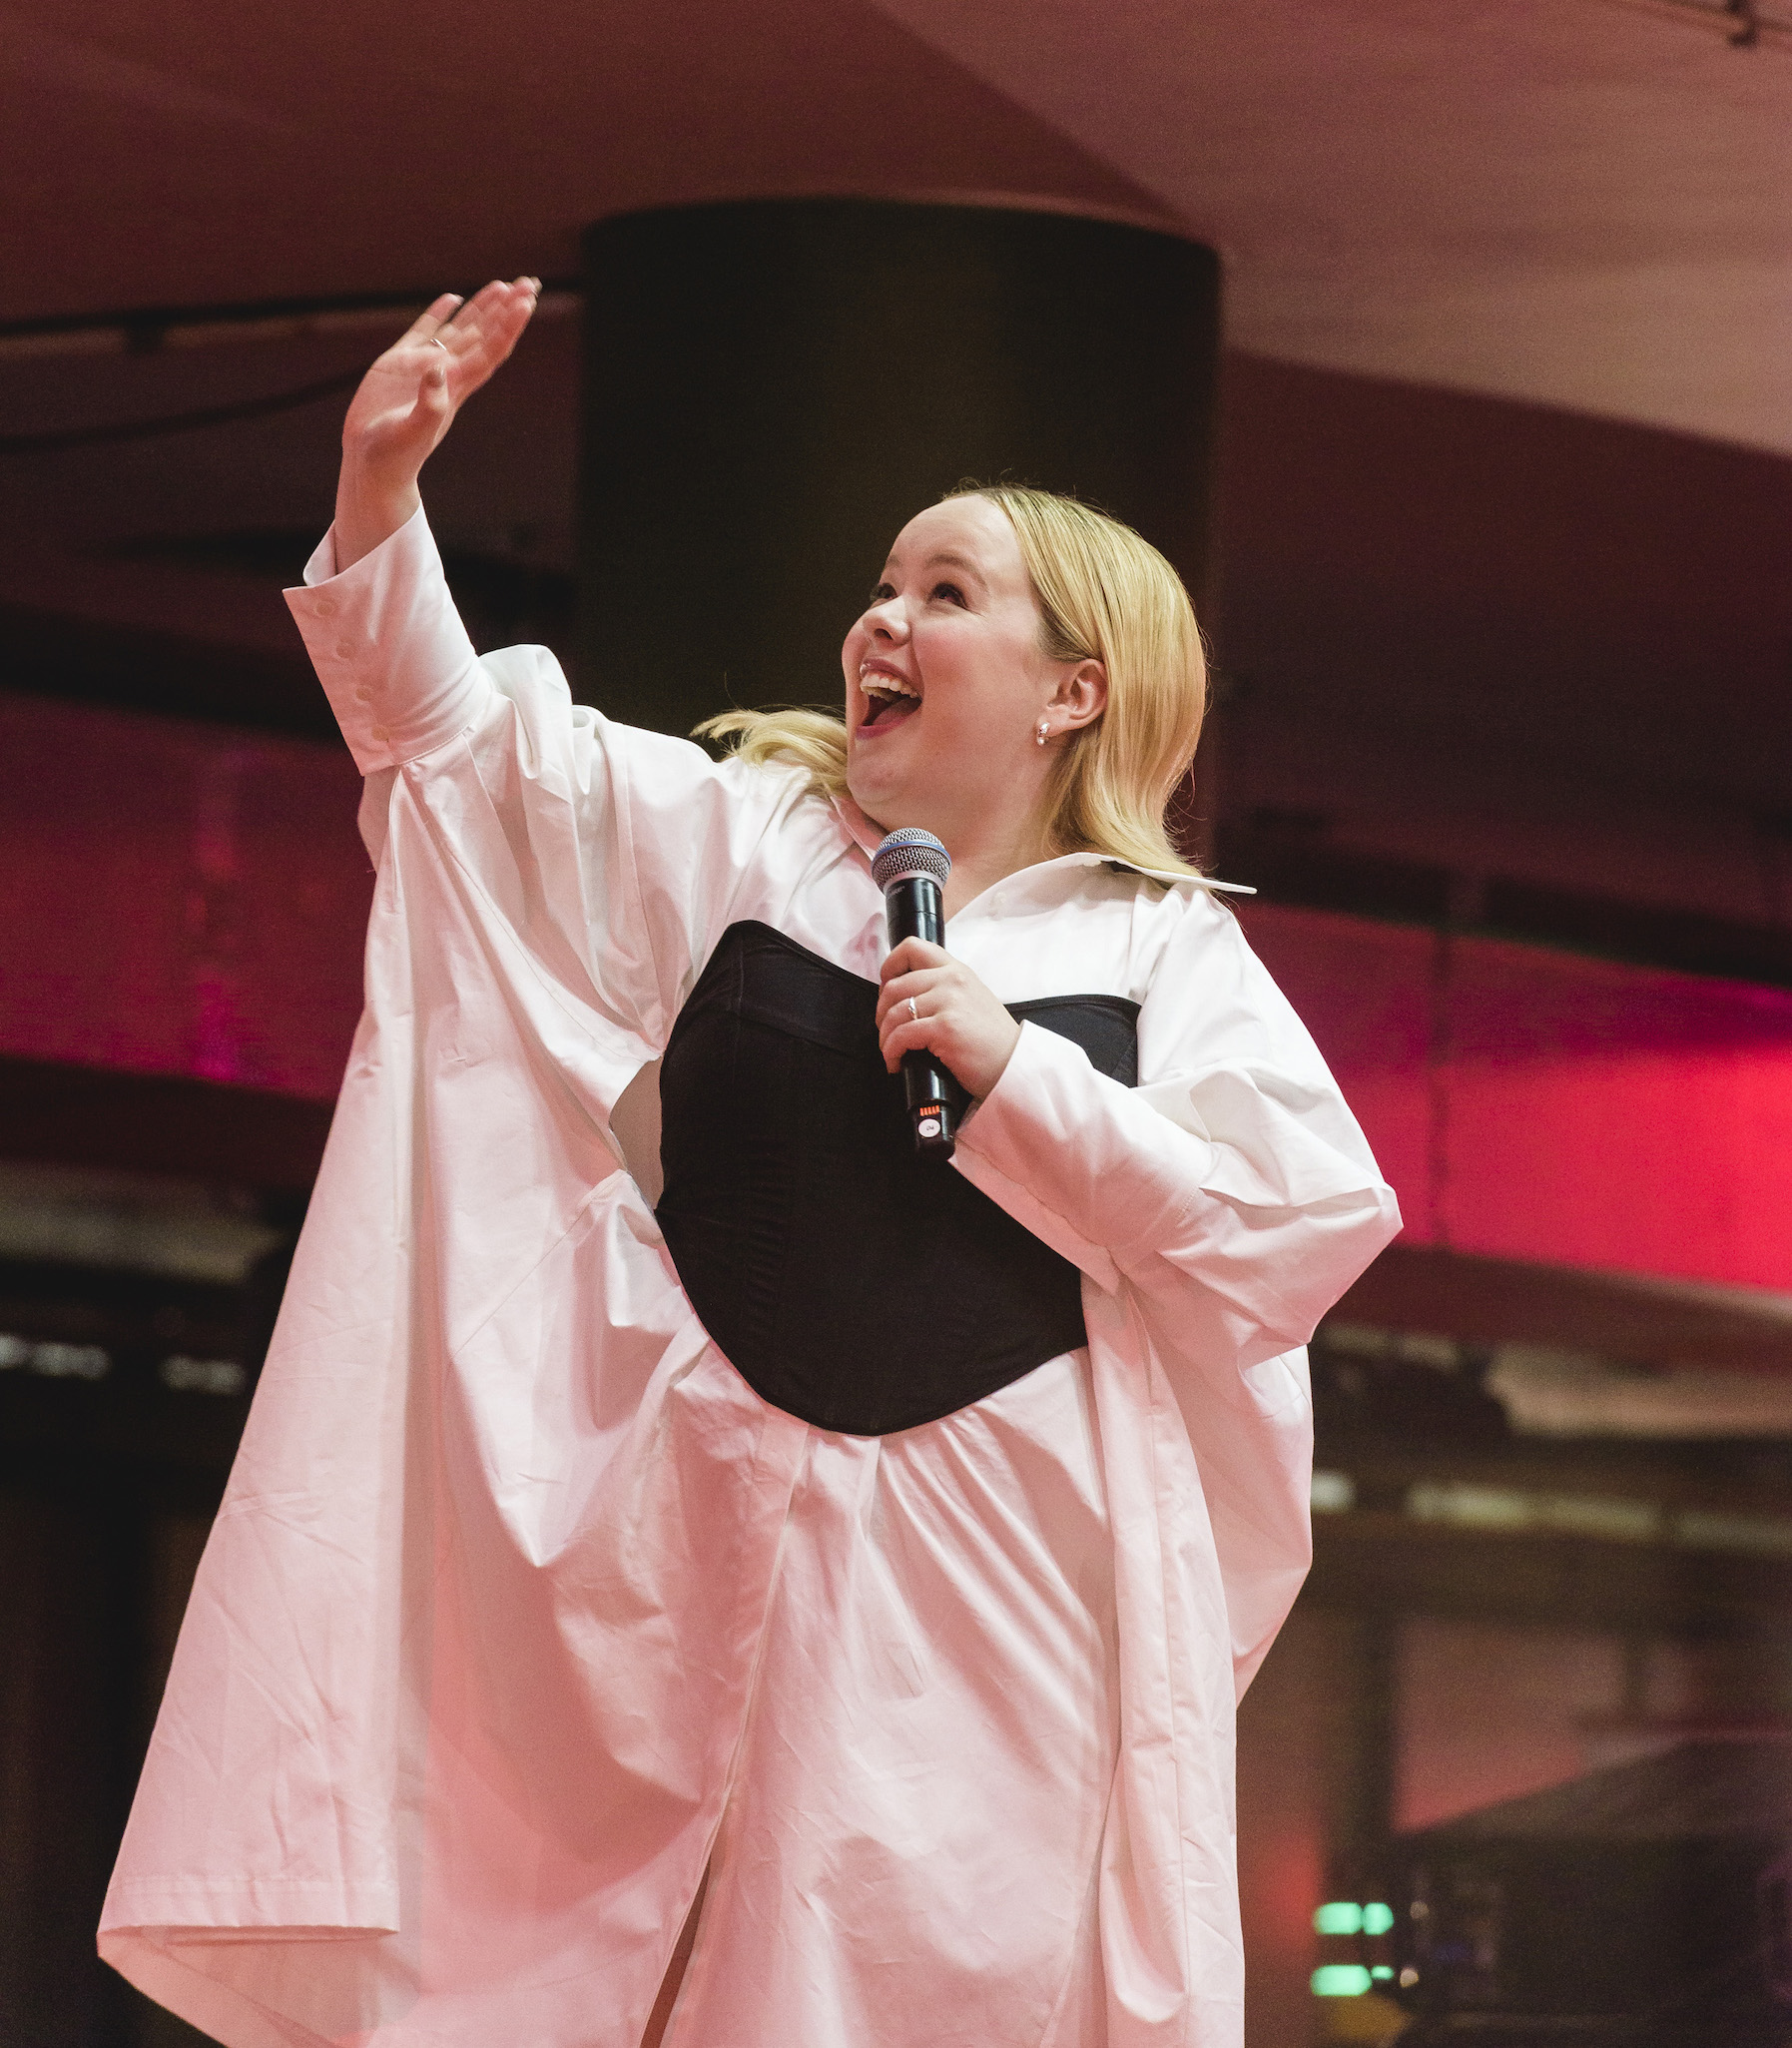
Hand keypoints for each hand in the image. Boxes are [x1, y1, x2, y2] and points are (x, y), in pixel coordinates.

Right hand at [334, 276, 539, 569]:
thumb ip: (428, 405)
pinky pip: (425, 331)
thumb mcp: (411, 433)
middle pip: (485, 334)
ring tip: (502, 285)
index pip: (490, 349)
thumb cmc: (393, 455)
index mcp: (455, 387)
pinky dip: (439, 313)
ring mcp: (424, 367)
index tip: (526, 302)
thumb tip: (438, 370)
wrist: (372, 464)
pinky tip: (453, 298)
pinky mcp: (399, 363)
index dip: (509, 325)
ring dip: (482, 308)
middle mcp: (446, 374)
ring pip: (461, 329)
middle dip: (507, 309)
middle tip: (529, 283)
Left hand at [875, 939, 1021, 1100]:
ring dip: (885, 1037)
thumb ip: (946, 989)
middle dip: (881, 1012)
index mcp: (957, 970)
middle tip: (886, 1031)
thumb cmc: (992, 1041)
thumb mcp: (972, 999)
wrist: (1014, 1065)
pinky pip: (901, 1036)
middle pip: (894, 986)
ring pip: (893, 1013)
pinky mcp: (944, 1028)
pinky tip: (896, 1062)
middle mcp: (952, 979)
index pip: (912, 947)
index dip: (889, 966)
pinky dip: (891, 1052)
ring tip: (891, 1051)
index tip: (885, 988)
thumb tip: (908, 998)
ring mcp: (948, 1002)